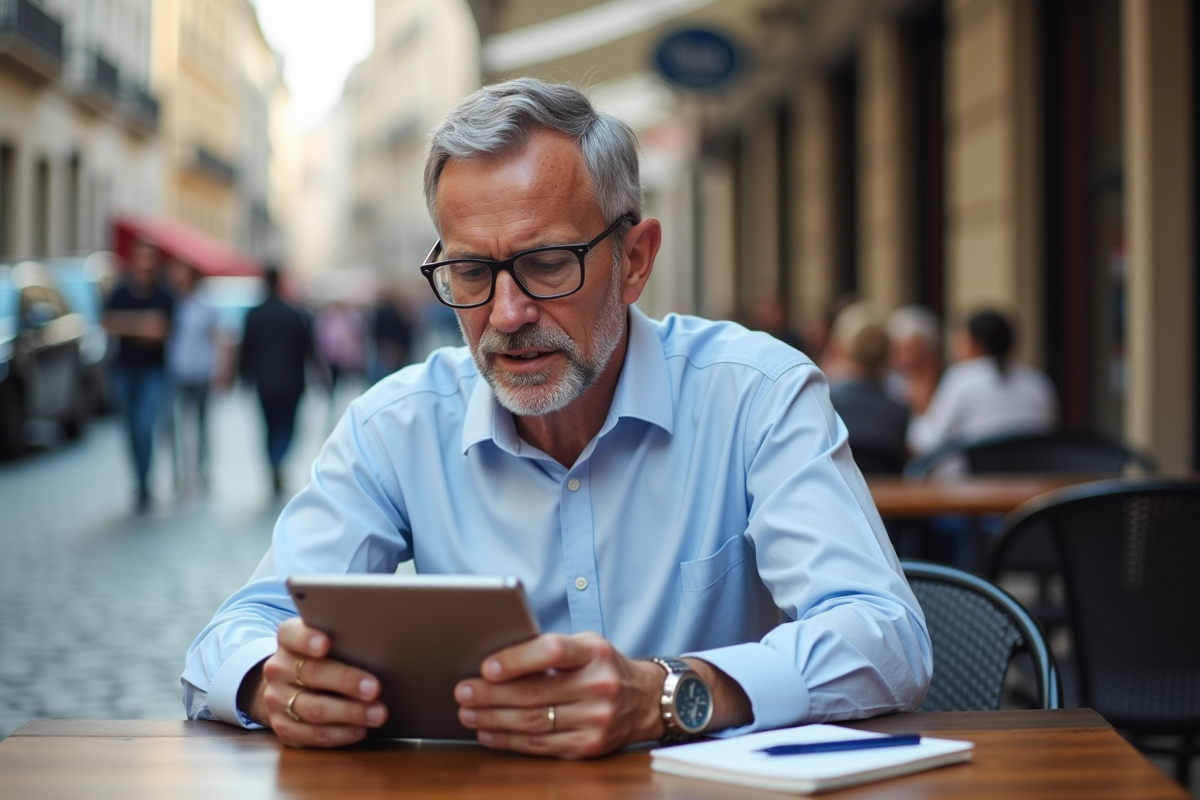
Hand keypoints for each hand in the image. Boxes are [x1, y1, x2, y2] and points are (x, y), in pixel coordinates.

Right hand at [242, 617, 387, 747]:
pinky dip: (340, 733)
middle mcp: (278, 669)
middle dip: (346, 681)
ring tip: (377, 713)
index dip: (307, 639)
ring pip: (314, 709)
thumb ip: (343, 639)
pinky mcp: (283, 727)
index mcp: (288, 640)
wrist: (291, 685)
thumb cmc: (323, 657)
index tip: (325, 644)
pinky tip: (360, 729)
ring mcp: (276, 700)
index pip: (292, 634)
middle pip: (312, 674)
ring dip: (350, 713)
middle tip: (374, 688)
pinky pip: (312, 734)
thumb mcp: (328, 640)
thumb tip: (381, 642)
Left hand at [453, 632, 663, 758]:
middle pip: (535, 693)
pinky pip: (541, 745)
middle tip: (462, 691)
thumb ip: (550, 650)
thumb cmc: (603, 667)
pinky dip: (509, 741)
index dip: (518, 659)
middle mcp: (599, 686)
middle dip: (491, 694)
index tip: (487, 666)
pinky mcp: (589, 746)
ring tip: (468, 713)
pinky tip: (489, 733)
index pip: (553, 652)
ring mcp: (596, 720)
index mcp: (594, 653)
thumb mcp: (586, 646)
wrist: (645, 699)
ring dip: (493, 719)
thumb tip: (495, 661)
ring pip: (533, 723)